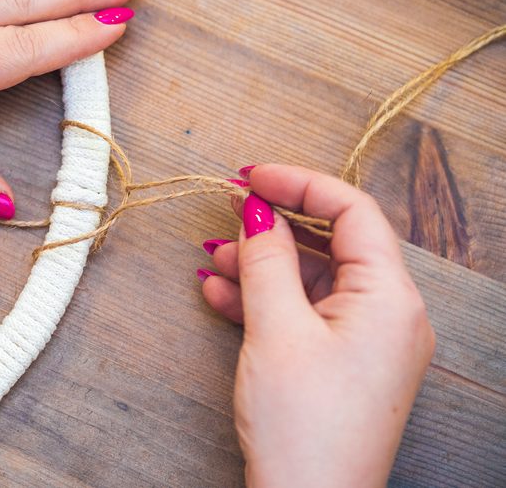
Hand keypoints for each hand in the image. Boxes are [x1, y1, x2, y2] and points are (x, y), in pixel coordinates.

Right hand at [199, 165, 434, 486]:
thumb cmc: (302, 425)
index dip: (298, 183)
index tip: (249, 176)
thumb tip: (257, 210)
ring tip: (212, 260)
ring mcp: (365, 341)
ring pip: (311, 279)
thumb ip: (267, 260)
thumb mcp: (276, 330)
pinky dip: (264, 299)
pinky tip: (220, 294)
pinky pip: (303, 313)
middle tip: (227, 212)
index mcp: (390, 297)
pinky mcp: (340, 362)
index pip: (352, 211)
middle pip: (331, 244)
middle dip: (274, 226)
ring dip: (261, 264)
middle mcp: (388, 314)